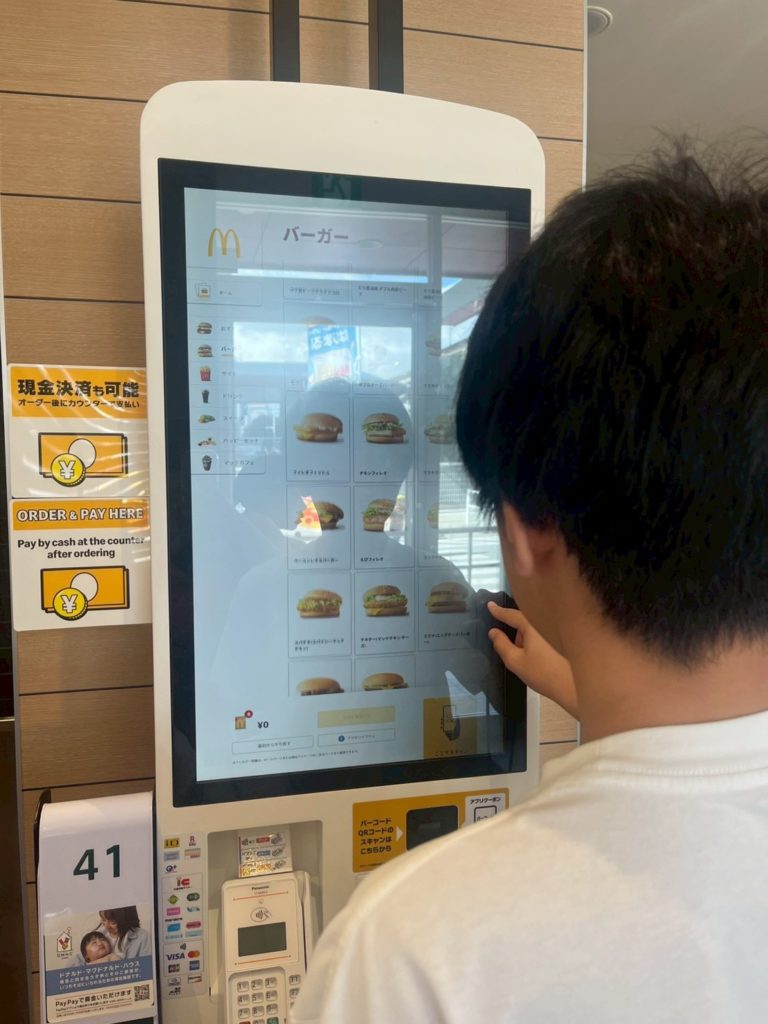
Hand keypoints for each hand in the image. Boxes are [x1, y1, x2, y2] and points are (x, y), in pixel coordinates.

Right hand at [487, 602, 578, 718]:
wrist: (575, 687)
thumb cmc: (543, 674)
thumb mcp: (515, 661)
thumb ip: (501, 644)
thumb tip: (493, 632)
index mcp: (533, 624)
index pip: (512, 615)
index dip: (499, 611)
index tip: (490, 605)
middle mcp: (546, 622)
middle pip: (524, 623)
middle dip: (518, 637)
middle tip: (519, 657)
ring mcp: (557, 629)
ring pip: (535, 630)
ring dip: (529, 640)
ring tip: (534, 663)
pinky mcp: (564, 638)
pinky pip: (545, 635)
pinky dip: (540, 644)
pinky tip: (544, 661)